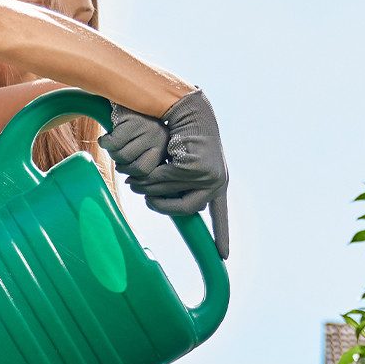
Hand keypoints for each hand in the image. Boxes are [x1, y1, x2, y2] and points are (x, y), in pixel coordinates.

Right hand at [104, 89, 230, 257]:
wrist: (187, 107)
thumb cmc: (182, 131)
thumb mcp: (183, 160)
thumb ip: (179, 181)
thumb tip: (160, 199)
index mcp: (217, 181)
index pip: (220, 212)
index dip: (221, 234)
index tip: (223, 256)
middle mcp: (218, 181)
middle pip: (187, 210)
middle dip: (163, 205)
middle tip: (145, 199)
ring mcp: (209, 175)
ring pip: (173, 195)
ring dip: (153, 189)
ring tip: (141, 178)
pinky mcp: (196, 167)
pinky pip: (166, 182)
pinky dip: (154, 176)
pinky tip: (153, 163)